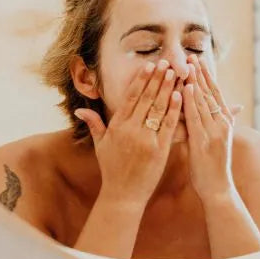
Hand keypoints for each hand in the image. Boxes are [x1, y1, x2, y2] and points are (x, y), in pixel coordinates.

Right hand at [74, 60, 182, 204]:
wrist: (123, 195)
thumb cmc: (112, 169)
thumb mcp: (100, 146)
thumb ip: (94, 125)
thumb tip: (80, 110)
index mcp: (117, 126)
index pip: (130, 97)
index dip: (141, 80)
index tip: (149, 65)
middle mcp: (131, 130)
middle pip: (146, 98)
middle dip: (157, 79)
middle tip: (167, 62)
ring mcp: (146, 139)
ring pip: (158, 108)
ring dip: (168, 88)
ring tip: (176, 73)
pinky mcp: (160, 150)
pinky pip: (168, 125)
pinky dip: (174, 109)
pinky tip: (179, 95)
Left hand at [183, 55, 235, 200]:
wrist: (218, 189)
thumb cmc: (213, 166)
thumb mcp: (218, 141)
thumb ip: (215, 123)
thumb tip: (215, 110)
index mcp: (225, 122)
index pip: (215, 93)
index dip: (207, 76)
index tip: (198, 60)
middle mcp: (222, 124)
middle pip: (210, 93)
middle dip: (200, 74)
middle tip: (190, 55)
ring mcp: (214, 132)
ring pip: (203, 102)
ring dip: (195, 82)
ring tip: (186, 65)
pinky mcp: (204, 141)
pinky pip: (196, 118)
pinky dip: (191, 102)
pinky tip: (185, 89)